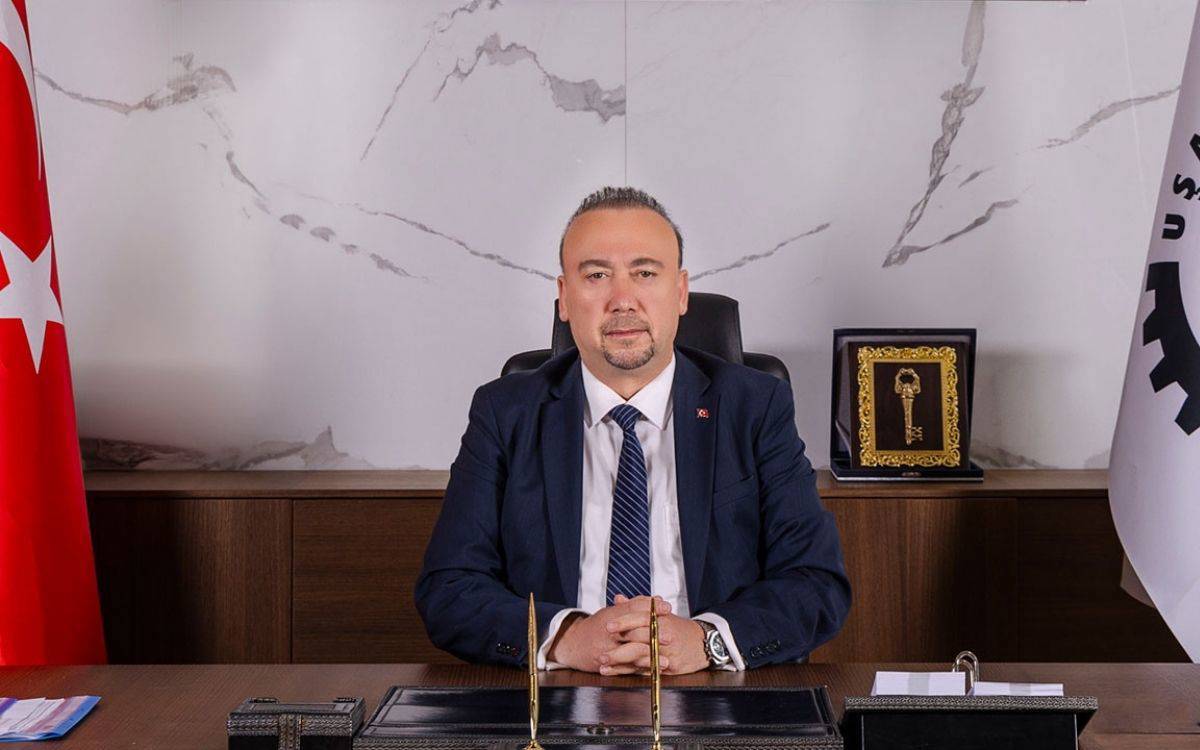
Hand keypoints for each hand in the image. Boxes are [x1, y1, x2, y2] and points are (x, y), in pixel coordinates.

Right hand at [546, 595, 671, 672]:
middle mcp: (610, 631)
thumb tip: (655, 598)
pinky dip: (641, 670)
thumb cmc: (596, 627)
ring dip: (650, 656)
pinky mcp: (607, 663)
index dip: (651, 607)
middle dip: (654, 633)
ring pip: (632, 652)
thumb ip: (632, 606)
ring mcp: (608, 648)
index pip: (634, 607)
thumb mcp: (612, 612)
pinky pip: (627, 668)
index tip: (667, 607)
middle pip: (634, 629)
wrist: (572, 644)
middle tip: (671, 636)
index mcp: (612, 614)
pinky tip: (653, 672)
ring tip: (666, 660)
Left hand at [599, 595, 708, 675]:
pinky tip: (614, 673)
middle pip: (639, 641)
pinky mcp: (668, 667)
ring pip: (640, 658)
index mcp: (660, 619)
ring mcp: (666, 653)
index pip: (640, 619)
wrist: (702, 644)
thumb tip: (618, 599)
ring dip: (620, 663)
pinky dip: (629, 672)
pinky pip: (645, 670)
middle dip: (618, 647)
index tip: (607, 626)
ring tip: (602, 665)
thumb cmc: (677, 628)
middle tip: (599, 651)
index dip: (623, 622)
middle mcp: (663, 636)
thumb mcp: (660, 614)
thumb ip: (637, 606)